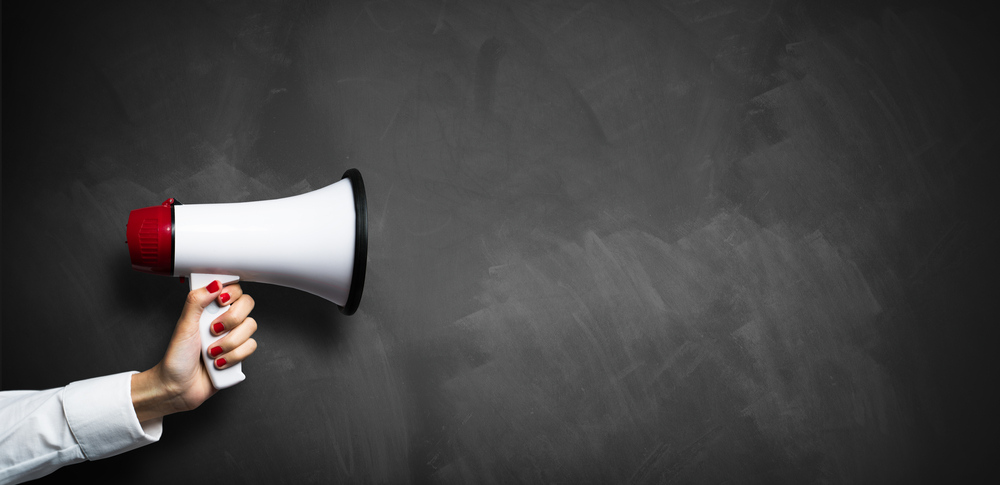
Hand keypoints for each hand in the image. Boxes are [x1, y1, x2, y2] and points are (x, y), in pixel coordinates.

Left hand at [131, 281, 257, 421]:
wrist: (178, 387)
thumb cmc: (176, 358)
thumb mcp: (184, 326)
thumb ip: (196, 301)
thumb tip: (213, 283)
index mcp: (210, 310)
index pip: (233, 289)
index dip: (231, 293)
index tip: (220, 301)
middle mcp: (224, 321)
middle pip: (248, 305)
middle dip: (231, 319)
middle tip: (213, 330)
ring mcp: (233, 337)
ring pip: (250, 327)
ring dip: (229, 343)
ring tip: (212, 351)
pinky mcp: (239, 354)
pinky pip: (251, 347)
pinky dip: (233, 357)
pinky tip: (219, 362)